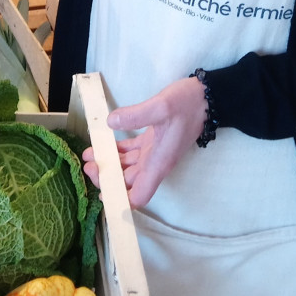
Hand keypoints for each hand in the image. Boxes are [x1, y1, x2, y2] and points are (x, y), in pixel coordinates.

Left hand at [80, 76, 207, 207]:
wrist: (208, 96)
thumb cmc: (187, 104)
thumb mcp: (162, 106)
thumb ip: (136, 115)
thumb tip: (110, 122)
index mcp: (158, 163)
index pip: (139, 196)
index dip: (121, 199)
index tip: (101, 189)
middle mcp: (156, 162)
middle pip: (128, 182)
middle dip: (107, 177)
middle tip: (87, 163)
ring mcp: (155, 152)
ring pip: (128, 167)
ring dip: (109, 164)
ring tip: (89, 153)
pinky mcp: (153, 140)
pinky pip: (132, 152)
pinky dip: (117, 151)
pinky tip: (104, 144)